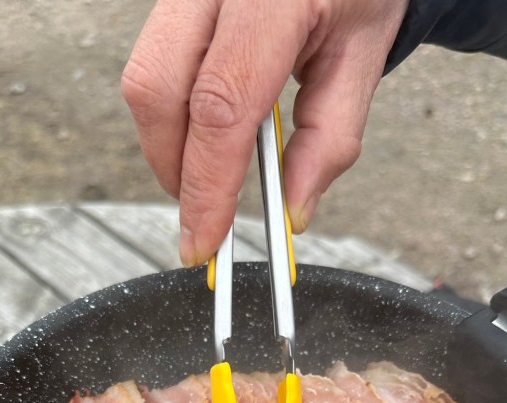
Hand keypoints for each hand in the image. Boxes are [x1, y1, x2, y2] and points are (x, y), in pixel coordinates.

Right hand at [122, 0, 408, 265]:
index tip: (203, 239)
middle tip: (202, 214)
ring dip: (168, 141)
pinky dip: (173, 110)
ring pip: (144, 75)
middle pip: (157, 89)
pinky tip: (205, 126)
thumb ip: (329, 140)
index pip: (221, 106)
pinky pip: (153, 58)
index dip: (206, 185)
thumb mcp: (362, 60)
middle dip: (173, 168)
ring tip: (210, 168)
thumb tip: (292, 211)